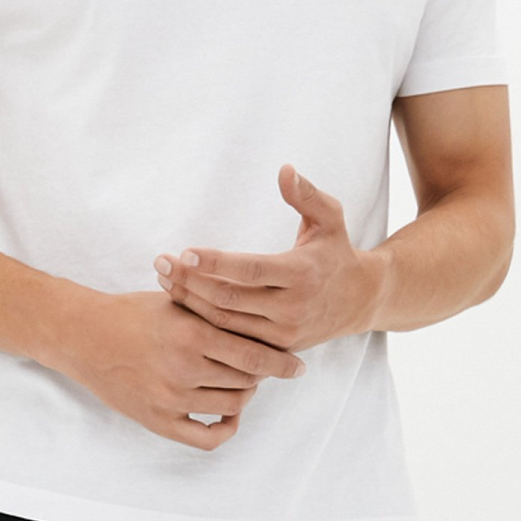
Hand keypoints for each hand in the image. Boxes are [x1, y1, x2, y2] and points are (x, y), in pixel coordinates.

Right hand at [52, 289, 304, 450]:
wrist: (85, 336)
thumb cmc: (133, 314)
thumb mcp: (178, 301)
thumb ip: (217, 310)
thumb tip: (264, 319)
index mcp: (193, 334)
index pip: (255, 355)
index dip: (281, 362)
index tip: (296, 366)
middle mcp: (184, 369)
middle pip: (248, 381)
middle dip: (261, 375)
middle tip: (261, 368)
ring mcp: (171, 399)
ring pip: (233, 406)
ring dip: (245, 396)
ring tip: (241, 385)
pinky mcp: (158, 421)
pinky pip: (206, 438)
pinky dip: (225, 429)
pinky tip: (227, 416)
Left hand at [153, 165, 383, 352]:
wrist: (360, 300)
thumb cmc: (336, 251)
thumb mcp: (330, 218)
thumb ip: (306, 195)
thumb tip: (284, 170)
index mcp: (302, 273)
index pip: (250, 269)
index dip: (215, 263)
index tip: (184, 252)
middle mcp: (292, 308)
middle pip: (230, 299)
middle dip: (190, 282)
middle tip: (160, 263)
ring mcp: (283, 334)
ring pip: (226, 323)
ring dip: (191, 302)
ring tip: (164, 280)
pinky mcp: (276, 350)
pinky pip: (232, 340)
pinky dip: (204, 324)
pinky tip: (182, 304)